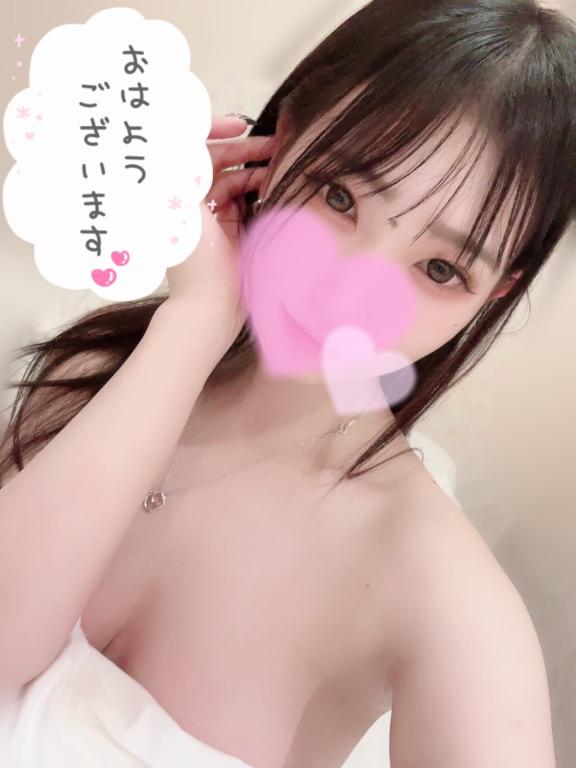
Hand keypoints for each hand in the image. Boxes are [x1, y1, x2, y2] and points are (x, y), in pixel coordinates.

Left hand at [166, 115, 275, 347]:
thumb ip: (185, 166)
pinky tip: (275, 183)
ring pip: (235, 178)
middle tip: (274, 144)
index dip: (215, 129)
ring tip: (280, 165)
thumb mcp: (183, 204)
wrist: (211, 305)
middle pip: (218, 161)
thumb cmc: (193, 259)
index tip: (240, 125)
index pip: (193, 149)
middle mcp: (192, 200)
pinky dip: (259, 188)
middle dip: (245, 149)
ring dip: (256, 169)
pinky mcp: (232, 230)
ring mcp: (213, 216)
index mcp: (175, 192)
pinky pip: (246, 199)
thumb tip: (190, 128)